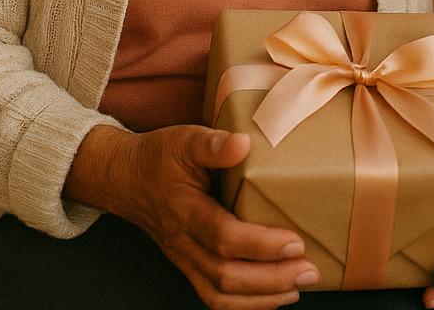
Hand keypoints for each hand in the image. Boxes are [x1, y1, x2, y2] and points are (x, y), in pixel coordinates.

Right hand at [124, 125, 315, 309]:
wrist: (124, 178)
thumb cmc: (158, 157)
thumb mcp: (184, 139)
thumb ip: (213, 143)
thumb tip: (244, 143)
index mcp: (185, 210)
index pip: (223, 237)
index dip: (260, 245)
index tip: (295, 242)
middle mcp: (183, 241)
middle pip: (225, 274)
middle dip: (270, 278)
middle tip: (309, 270)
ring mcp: (183, 258)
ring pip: (219, 293)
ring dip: (261, 297)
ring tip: (297, 288)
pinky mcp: (187, 265)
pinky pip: (212, 296)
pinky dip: (244, 304)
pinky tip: (273, 297)